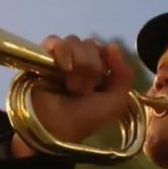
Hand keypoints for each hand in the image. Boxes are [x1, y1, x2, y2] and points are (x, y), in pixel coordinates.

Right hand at [11, 35, 134, 157]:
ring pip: (74, 41)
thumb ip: (125, 74)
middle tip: (84, 91)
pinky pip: (53, 40)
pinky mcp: (42, 57)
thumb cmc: (85, 118)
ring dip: (78, 63)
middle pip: (90, 44)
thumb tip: (112, 45)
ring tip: (71, 86)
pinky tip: (63, 68)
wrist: (55, 128)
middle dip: (91, 67)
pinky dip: (62, 51)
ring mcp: (60, 59)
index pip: (105, 49)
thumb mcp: (116, 102)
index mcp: (98, 72)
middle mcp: (79, 63)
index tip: (102, 81)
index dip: (106, 60)